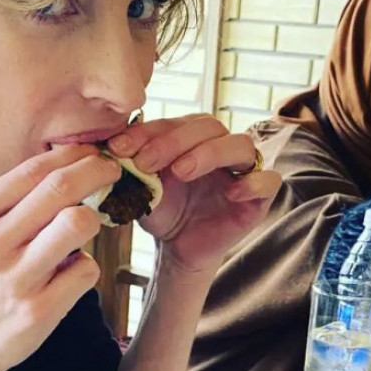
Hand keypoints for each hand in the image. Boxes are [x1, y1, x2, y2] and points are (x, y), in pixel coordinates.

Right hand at [0, 145, 116, 370]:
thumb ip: (7, 204)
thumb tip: (65, 168)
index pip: (33, 170)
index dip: (74, 156)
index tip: (94, 153)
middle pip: (61, 189)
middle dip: (98, 172)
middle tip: (113, 171)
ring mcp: (15, 279)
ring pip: (79, 223)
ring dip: (92, 221)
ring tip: (84, 230)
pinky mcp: (39, 310)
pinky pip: (86, 270)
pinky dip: (85, 268)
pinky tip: (68, 275)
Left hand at [106, 114, 281, 272]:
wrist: (177, 248)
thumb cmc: (162, 211)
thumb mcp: (140, 185)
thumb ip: (130, 164)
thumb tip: (102, 144)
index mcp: (191, 137)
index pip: (175, 122)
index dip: (148, 132)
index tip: (119, 148)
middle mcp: (220, 147)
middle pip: (208, 126)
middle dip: (173, 141)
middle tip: (146, 163)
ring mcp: (242, 170)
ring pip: (240, 145)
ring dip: (209, 153)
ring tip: (181, 172)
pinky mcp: (259, 197)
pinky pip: (268, 181)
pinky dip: (253, 183)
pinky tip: (231, 192)